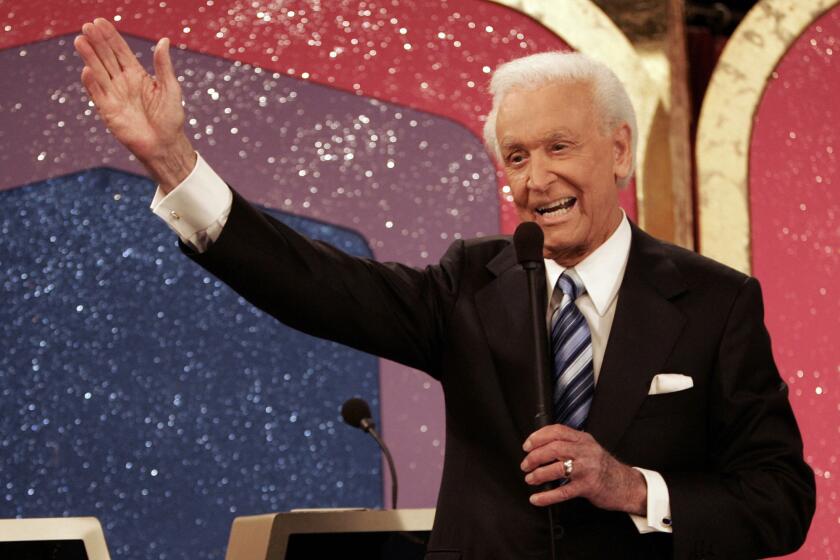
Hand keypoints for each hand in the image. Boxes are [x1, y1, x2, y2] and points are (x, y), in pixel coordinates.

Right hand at [74, 17, 194, 191]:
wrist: (165, 145)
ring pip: (99, 72)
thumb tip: (164, 41)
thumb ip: (163, 65)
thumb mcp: (170, 88)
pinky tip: (87, 70)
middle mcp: (123, 82)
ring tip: (80, 41)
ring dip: (89, 57)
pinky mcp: (108, 111)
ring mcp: (114, 95)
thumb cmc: (171, 117)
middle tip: (88, 26)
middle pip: (107, 58)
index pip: (120, 51)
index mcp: (137, 74)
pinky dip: (92, 83)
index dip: (111, 37)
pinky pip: (97, 94)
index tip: (100, 22)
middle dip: (97, 42)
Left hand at [521, 424, 646, 513]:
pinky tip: (537, 498)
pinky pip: (563, 492)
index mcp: (584, 440)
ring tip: (530, 479)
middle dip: (535, 456)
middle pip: (554, 448)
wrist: (626, 485)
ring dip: (539, 475)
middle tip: (526, 464)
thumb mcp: (589, 448)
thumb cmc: (603, 467)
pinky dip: (547, 496)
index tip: (527, 445)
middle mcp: (586, 452)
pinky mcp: (587, 487)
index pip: (557, 431)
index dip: (538, 436)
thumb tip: (541, 445)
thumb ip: (570, 444)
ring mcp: (587, 469)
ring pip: (557, 469)